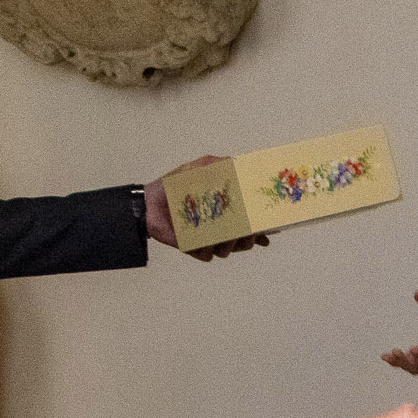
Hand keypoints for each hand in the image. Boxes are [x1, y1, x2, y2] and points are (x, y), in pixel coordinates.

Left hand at [144, 158, 269, 261]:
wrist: (149, 203)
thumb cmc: (174, 185)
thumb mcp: (198, 168)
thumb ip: (218, 164)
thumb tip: (236, 162)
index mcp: (225, 211)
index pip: (250, 223)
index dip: (261, 229)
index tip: (267, 231)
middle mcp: (219, 228)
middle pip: (244, 241)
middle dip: (247, 239)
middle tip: (244, 233)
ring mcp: (207, 240)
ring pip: (227, 251)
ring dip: (227, 245)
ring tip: (221, 236)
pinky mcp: (194, 249)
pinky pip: (207, 255)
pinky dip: (205, 249)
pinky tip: (202, 242)